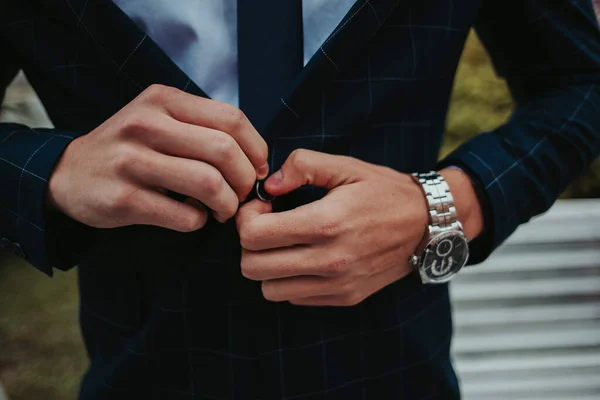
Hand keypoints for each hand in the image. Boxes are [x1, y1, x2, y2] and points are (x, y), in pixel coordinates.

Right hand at [48, 84, 268, 230]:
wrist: (69, 174)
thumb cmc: (130, 148)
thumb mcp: (160, 120)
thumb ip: (204, 129)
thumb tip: (259, 161)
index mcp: (163, 100)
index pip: (232, 119)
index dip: (257, 149)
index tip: (258, 169)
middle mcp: (146, 124)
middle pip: (225, 151)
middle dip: (245, 180)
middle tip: (241, 194)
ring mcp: (131, 161)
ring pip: (209, 184)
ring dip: (226, 205)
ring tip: (221, 210)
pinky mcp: (123, 198)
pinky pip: (185, 216)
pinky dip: (199, 222)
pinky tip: (192, 218)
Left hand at [236, 149, 483, 306]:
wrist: (427, 225)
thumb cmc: (384, 191)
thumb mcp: (346, 166)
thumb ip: (302, 166)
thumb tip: (268, 185)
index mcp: (326, 223)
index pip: (254, 236)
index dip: (246, 218)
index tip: (261, 206)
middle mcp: (329, 261)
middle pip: (252, 267)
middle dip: (249, 243)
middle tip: (265, 225)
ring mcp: (337, 284)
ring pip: (269, 290)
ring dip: (267, 266)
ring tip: (283, 244)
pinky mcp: (344, 298)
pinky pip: (295, 298)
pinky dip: (289, 281)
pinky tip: (304, 258)